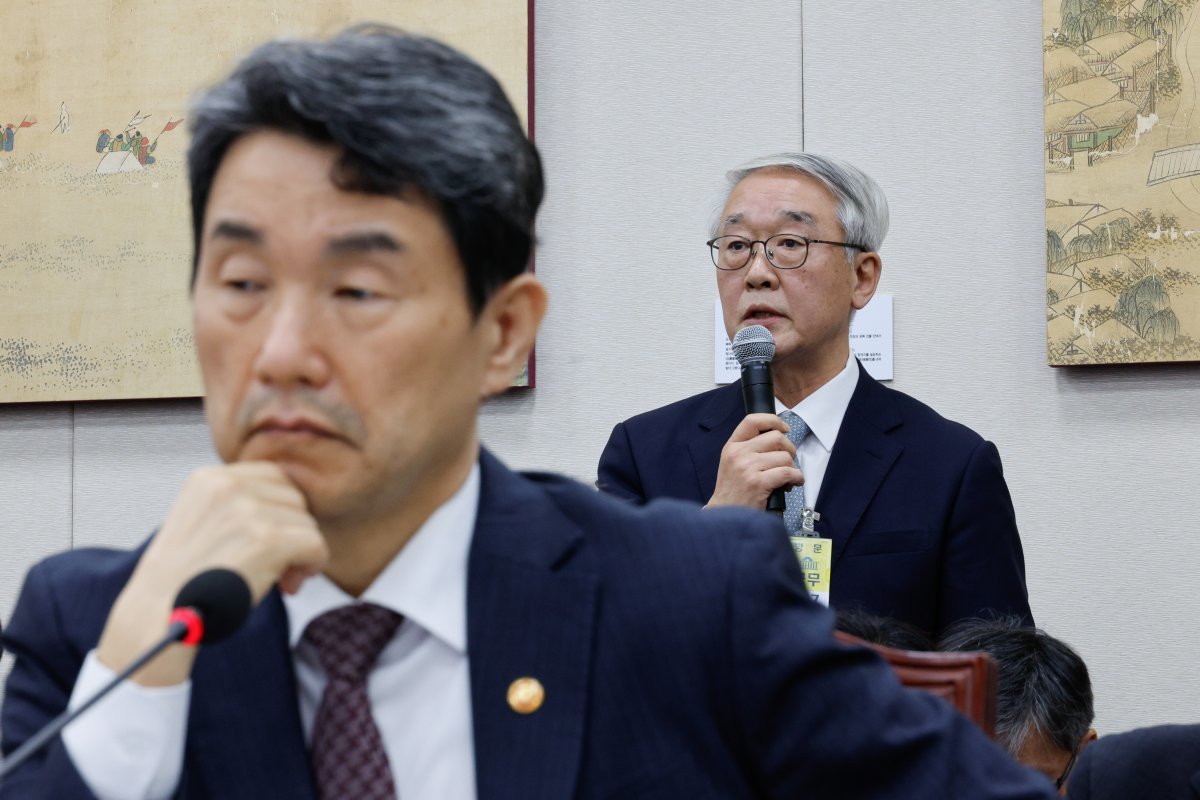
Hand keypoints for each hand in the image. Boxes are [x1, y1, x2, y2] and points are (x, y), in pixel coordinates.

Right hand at [96, 462, 328, 685]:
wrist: (158, 617)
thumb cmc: (185, 579)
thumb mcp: (201, 521)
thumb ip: (238, 503)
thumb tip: (294, 503)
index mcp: (209, 478)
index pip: (273, 476)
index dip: (281, 509)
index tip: (271, 539)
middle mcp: (228, 486)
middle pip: (295, 498)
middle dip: (293, 531)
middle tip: (279, 565)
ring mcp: (248, 511)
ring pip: (307, 523)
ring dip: (301, 553)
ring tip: (279, 579)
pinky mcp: (266, 540)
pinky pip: (315, 544)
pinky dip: (312, 565)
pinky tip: (290, 585)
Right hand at [706, 413, 803, 509]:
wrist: (725, 514)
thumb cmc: (733, 490)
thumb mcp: (732, 462)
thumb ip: (749, 448)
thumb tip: (778, 438)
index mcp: (732, 446)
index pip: (752, 421)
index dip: (773, 420)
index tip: (784, 428)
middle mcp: (738, 454)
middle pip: (776, 437)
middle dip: (789, 449)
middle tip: (787, 460)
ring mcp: (748, 468)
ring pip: (784, 457)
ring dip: (791, 467)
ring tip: (785, 478)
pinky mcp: (758, 483)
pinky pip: (788, 472)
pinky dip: (796, 478)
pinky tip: (792, 483)